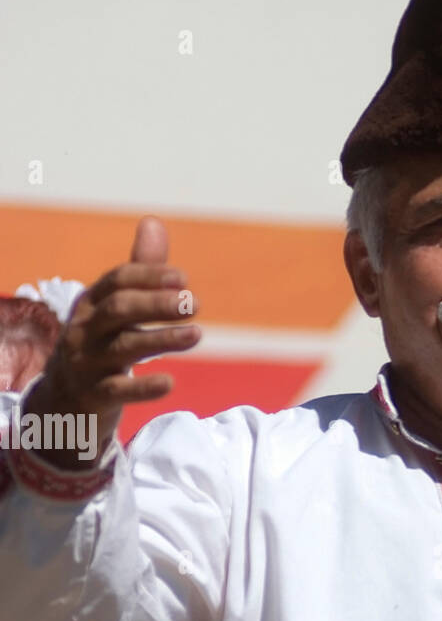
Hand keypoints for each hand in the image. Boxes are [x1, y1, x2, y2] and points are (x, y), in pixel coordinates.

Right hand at [24, 216, 199, 466]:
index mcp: (91, 302)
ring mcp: (86, 363)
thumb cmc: (99, 343)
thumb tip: (154, 222)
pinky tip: (170, 384)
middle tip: (195, 304)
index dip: (150, 276)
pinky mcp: (94, 396)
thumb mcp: (114, 307)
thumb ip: (139, 271)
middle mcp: (85, 329)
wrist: (64, 398)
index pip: (118, 280)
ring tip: (197, 334)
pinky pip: (118, 391)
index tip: (184, 279)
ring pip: (123, 348)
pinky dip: (143, 388)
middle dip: (157, 304)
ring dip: (161, 340)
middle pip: (119, 309)